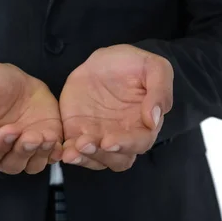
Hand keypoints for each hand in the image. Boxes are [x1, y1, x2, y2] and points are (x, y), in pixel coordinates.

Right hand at [0, 63, 62, 174]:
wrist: (17, 76)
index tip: (10, 129)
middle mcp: (3, 150)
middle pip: (10, 165)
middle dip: (21, 152)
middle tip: (30, 135)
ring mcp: (25, 148)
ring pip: (31, 165)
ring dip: (39, 154)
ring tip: (45, 136)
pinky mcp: (45, 142)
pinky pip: (50, 157)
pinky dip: (54, 153)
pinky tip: (54, 140)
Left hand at [59, 44, 172, 170]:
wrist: (103, 60)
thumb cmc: (132, 63)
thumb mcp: (153, 67)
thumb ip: (159, 91)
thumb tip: (154, 119)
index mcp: (144, 124)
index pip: (139, 143)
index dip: (125, 144)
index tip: (109, 141)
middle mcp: (123, 136)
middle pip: (117, 159)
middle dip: (101, 155)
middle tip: (85, 144)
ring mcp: (99, 137)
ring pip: (96, 160)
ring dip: (84, 158)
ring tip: (71, 150)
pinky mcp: (78, 133)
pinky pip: (74, 151)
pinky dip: (68, 153)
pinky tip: (62, 150)